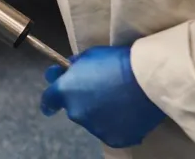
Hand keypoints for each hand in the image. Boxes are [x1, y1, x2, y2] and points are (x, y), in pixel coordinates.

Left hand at [40, 45, 165, 148]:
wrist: (146, 79)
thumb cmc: (117, 61)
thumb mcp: (89, 55)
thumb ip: (76, 68)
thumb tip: (70, 71)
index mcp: (66, 92)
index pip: (49, 100)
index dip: (50, 101)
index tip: (51, 104)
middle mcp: (76, 113)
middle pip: (75, 109)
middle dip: (83, 102)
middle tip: (102, 91)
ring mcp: (95, 129)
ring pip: (93, 122)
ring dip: (99, 114)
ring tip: (119, 101)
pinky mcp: (114, 139)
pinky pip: (111, 131)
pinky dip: (117, 124)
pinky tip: (128, 113)